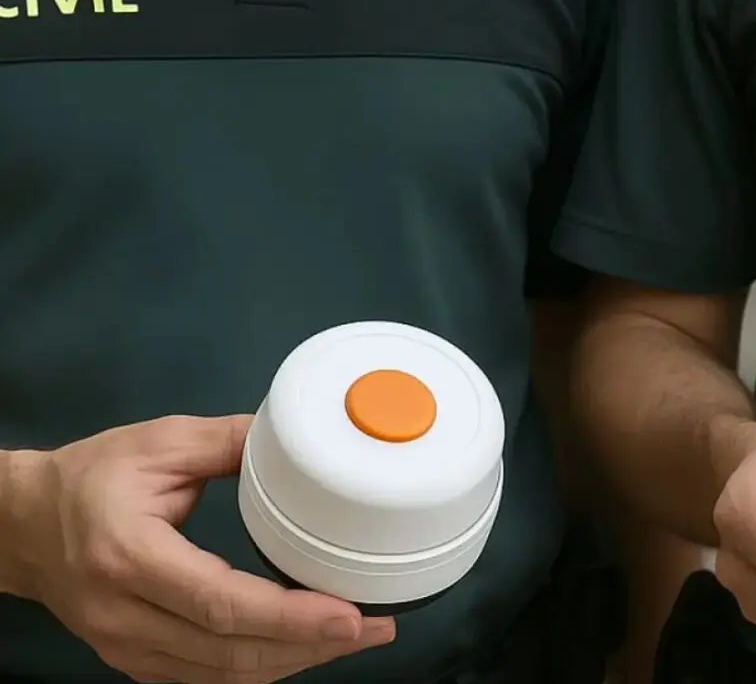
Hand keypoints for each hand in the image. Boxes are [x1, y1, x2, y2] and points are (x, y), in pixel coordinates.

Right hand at [2, 415, 394, 683]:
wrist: (23, 524)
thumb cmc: (91, 477)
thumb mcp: (159, 443)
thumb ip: (230, 440)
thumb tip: (299, 440)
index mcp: (128, 556)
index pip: (219, 603)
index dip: (290, 618)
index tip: (349, 615)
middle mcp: (124, 614)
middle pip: (229, 652)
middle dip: (311, 646)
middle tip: (374, 628)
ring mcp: (125, 647)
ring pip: (223, 675)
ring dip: (295, 662)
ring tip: (355, 638)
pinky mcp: (135, 661)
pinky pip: (208, 678)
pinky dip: (262, 666)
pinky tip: (305, 648)